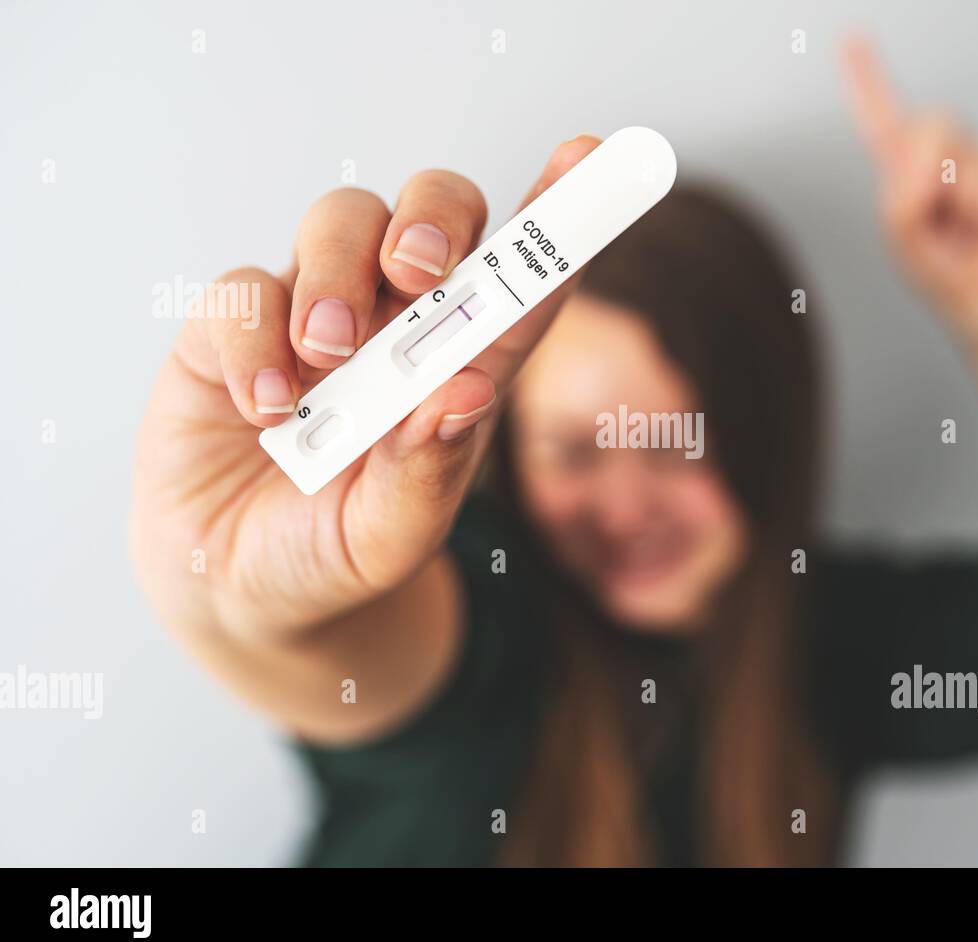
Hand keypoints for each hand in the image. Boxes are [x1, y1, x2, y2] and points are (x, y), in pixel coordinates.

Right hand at [131, 137, 600, 643]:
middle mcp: (396, 326)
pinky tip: (265, 409)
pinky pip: (243, 288)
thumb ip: (428, 473)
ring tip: (328, 355)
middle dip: (434, 217)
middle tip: (417, 269)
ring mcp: (315, 318)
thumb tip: (464, 390)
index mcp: (461, 367)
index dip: (554, 220)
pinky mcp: (232, 331)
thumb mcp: (393, 537)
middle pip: (435, 214)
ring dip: (338, 273)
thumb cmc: (337, 555)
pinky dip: (255, 337)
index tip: (587, 159)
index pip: (519, 283)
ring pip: (340, 221)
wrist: (240, 589)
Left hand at [842, 35, 977, 340]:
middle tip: (946, 214)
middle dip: (942, 170)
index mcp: (902, 172)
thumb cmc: (944, 269)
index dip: (866, 78)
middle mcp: (938, 158)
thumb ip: (902, 199)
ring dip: (975, 205)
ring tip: (972, 229)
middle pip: (938, 121)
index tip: (850, 37)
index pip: (881, 118)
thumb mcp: (905, 239)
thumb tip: (928, 165)